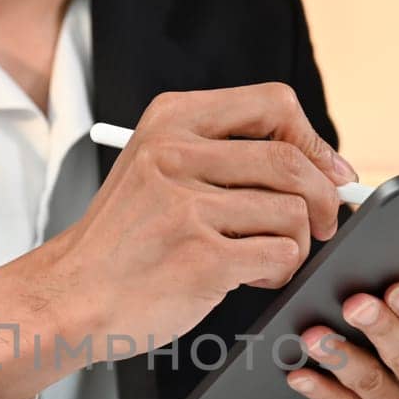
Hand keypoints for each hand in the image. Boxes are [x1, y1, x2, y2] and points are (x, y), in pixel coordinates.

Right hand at [0, 83, 353, 398]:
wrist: (71, 294)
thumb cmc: (124, 240)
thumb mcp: (157, 168)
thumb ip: (224, 155)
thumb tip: (324, 166)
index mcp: (172, 120)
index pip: (274, 104)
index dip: (312, 140)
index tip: (327, 170)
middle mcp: (176, 155)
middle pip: (292, 161)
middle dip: (324, 198)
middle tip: (324, 224)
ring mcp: (187, 207)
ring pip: (293, 213)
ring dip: (296, 243)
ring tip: (263, 257)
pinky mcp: (201, 258)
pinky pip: (280, 256)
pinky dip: (278, 272)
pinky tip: (248, 277)